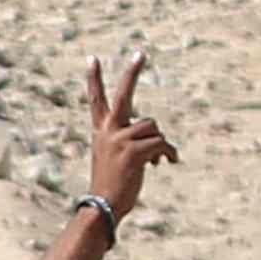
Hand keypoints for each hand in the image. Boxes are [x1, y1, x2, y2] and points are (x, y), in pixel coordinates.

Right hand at [79, 56, 174, 221]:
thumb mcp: (116, 160)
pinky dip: (168, 153)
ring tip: (157, 161)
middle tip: (140, 52)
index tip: (92, 59)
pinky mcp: (134, 151)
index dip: (94, 79)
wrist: (103, 207)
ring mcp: (120, 140)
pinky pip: (161, 144)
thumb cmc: (111, 188)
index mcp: (101, 132)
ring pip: (153, 128)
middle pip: (123, 94)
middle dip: (132, 72)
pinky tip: (167, 163)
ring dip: (160, 144)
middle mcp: (108, 131)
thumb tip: (158, 145)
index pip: (96, 100)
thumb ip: (130, 144)